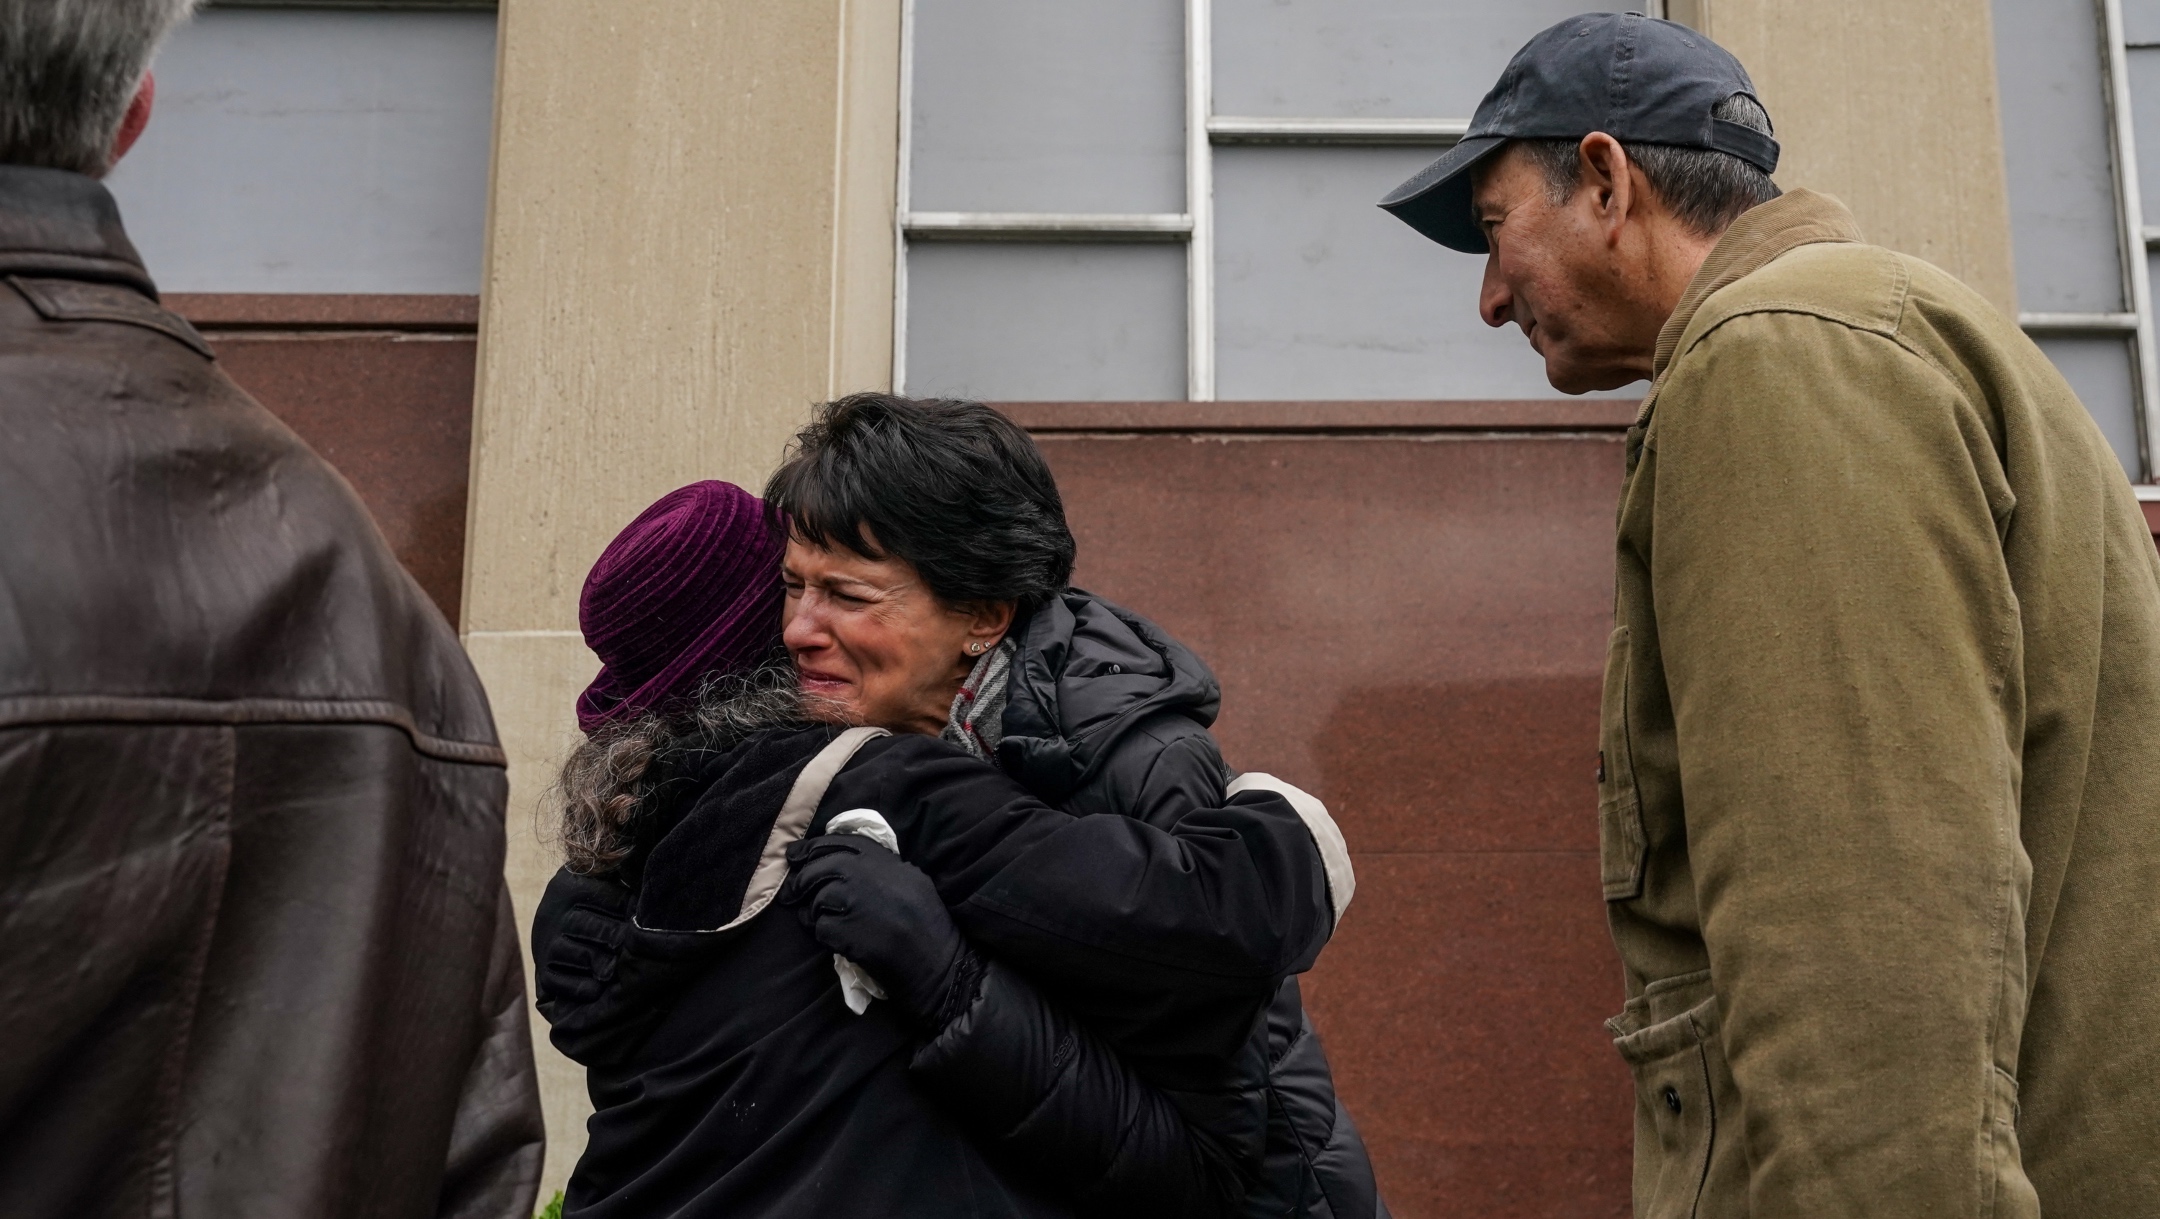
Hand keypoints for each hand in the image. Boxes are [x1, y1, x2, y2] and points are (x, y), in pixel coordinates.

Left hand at [779, 836, 971, 1028]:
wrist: (939, 965)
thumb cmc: (931, 928)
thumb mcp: (912, 883)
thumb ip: (880, 869)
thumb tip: (835, 863)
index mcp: (889, 862)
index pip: (842, 842)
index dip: (813, 847)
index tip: (795, 854)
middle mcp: (870, 876)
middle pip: (821, 868)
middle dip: (803, 879)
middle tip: (793, 891)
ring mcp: (857, 903)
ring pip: (817, 899)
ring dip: (813, 912)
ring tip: (821, 922)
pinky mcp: (848, 931)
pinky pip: (820, 928)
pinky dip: (822, 935)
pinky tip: (835, 941)